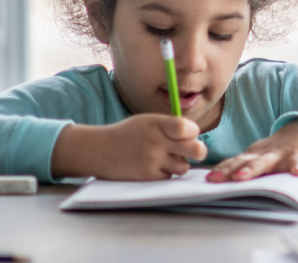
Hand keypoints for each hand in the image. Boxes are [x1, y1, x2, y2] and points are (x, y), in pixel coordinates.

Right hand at [52, 114, 206, 180]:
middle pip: (196, 150)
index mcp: (158, 124)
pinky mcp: (147, 176)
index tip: (189, 135)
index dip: (193, 133)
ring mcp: (152, 160)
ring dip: (179, 164)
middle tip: (195, 152)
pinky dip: (164, 173)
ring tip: (166, 158)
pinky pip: (168, 176)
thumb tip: (195, 136)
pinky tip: (152, 166)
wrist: (98, 149)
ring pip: (183, 167)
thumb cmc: (127, 134)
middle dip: (199, 151)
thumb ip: (170, 126)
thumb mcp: (147, 122)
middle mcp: (157, 142)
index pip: (188, 128)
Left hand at [207, 120, 297, 181]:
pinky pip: (297, 161)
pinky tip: (296, 173)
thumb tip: (217, 180)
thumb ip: (243, 165)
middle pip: (244, 162)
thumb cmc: (278, 152)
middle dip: (229, 170)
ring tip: (240, 177)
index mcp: (253, 156)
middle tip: (215, 179)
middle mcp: (263, 154)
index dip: (222, 169)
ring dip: (251, 169)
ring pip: (264, 162)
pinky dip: (296, 166)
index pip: (234, 161)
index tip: (208, 179)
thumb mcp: (259, 156)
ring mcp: (280, 154)